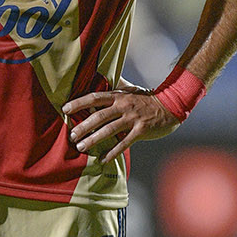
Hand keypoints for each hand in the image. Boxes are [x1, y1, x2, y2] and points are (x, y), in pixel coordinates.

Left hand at [62, 80, 179, 164]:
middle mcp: (123, 106)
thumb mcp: (131, 90)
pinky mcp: (141, 131)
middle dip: (83, 126)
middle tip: (72, 135)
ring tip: (81, 147)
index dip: (79, 103)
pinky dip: (112, 152)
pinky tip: (102, 159)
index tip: (65, 109)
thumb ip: (116, 86)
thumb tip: (101, 77)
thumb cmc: (147, 98)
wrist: (171, 105)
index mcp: (118, 96)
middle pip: (98, 116)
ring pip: (109, 130)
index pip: (94, 98)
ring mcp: (132, 119)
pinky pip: (124, 143)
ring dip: (93, 139)